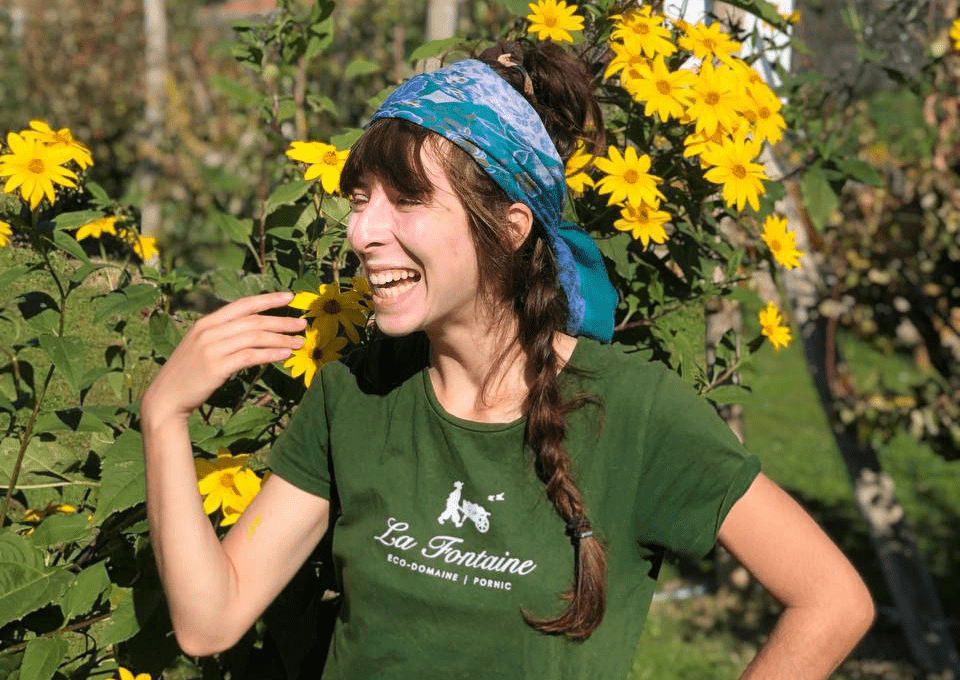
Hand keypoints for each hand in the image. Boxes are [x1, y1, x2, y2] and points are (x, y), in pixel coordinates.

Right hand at [141, 292, 306, 423]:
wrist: (166, 398)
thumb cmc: (189, 374)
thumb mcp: (202, 347)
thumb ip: (224, 336)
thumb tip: (254, 330)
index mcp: (206, 322)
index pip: (242, 305)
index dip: (267, 299)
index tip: (290, 297)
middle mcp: (209, 331)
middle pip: (253, 321)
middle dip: (281, 321)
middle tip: (303, 324)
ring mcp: (211, 348)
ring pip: (255, 337)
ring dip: (281, 339)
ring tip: (299, 343)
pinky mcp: (216, 367)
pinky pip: (250, 356)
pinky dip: (270, 354)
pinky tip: (285, 355)